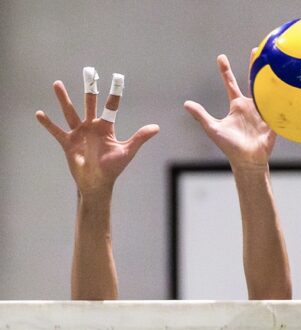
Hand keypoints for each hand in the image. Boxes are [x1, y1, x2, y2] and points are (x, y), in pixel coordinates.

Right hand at [36, 69, 158, 194]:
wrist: (97, 182)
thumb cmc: (113, 167)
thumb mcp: (127, 151)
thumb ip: (139, 138)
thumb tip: (156, 127)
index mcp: (106, 127)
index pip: (111, 106)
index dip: (115, 92)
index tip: (117, 77)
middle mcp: (91, 126)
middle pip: (90, 103)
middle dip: (89, 88)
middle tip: (88, 71)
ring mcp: (79, 133)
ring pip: (70, 112)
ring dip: (63, 99)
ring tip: (57, 83)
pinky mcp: (67, 142)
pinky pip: (56, 131)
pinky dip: (48, 124)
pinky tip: (39, 113)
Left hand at [185, 54, 274, 171]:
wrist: (248, 161)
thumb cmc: (230, 147)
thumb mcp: (213, 129)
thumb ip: (201, 115)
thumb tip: (186, 103)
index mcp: (237, 105)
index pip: (230, 84)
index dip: (225, 71)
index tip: (220, 57)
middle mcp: (250, 106)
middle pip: (253, 81)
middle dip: (254, 65)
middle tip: (256, 49)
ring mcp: (263, 112)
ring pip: (267, 91)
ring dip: (271, 77)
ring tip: (275, 62)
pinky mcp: (273, 120)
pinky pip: (278, 107)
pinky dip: (283, 97)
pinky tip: (287, 85)